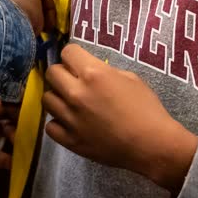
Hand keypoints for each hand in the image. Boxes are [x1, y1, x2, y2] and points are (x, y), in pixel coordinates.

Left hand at [0, 0, 55, 36]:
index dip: (49, 12)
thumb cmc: (27, 15)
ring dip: (11, 12)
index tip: (49, 29)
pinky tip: (1, 28)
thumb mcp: (41, 19)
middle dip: (26, 9)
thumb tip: (36, 26)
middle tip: (30, 25)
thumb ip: (40, 18)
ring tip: (14, 28)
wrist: (0, 22)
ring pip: (6, 0)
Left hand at [43, 44, 197, 193]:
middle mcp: (76, 93)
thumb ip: (106, 71)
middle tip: (74, 81)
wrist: (151, 145)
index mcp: (93, 74)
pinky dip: (58, 123)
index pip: (67, 52)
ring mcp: (70, 118)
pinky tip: (71, 123)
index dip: (74, 56)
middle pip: (52, 73)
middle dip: (62, 73)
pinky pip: (50, 126)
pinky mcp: (69, 140)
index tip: (80, 63)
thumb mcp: (131, 79)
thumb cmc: (147, 109)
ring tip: (71, 103)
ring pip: (46, 99)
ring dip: (58, 97)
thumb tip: (92, 72)